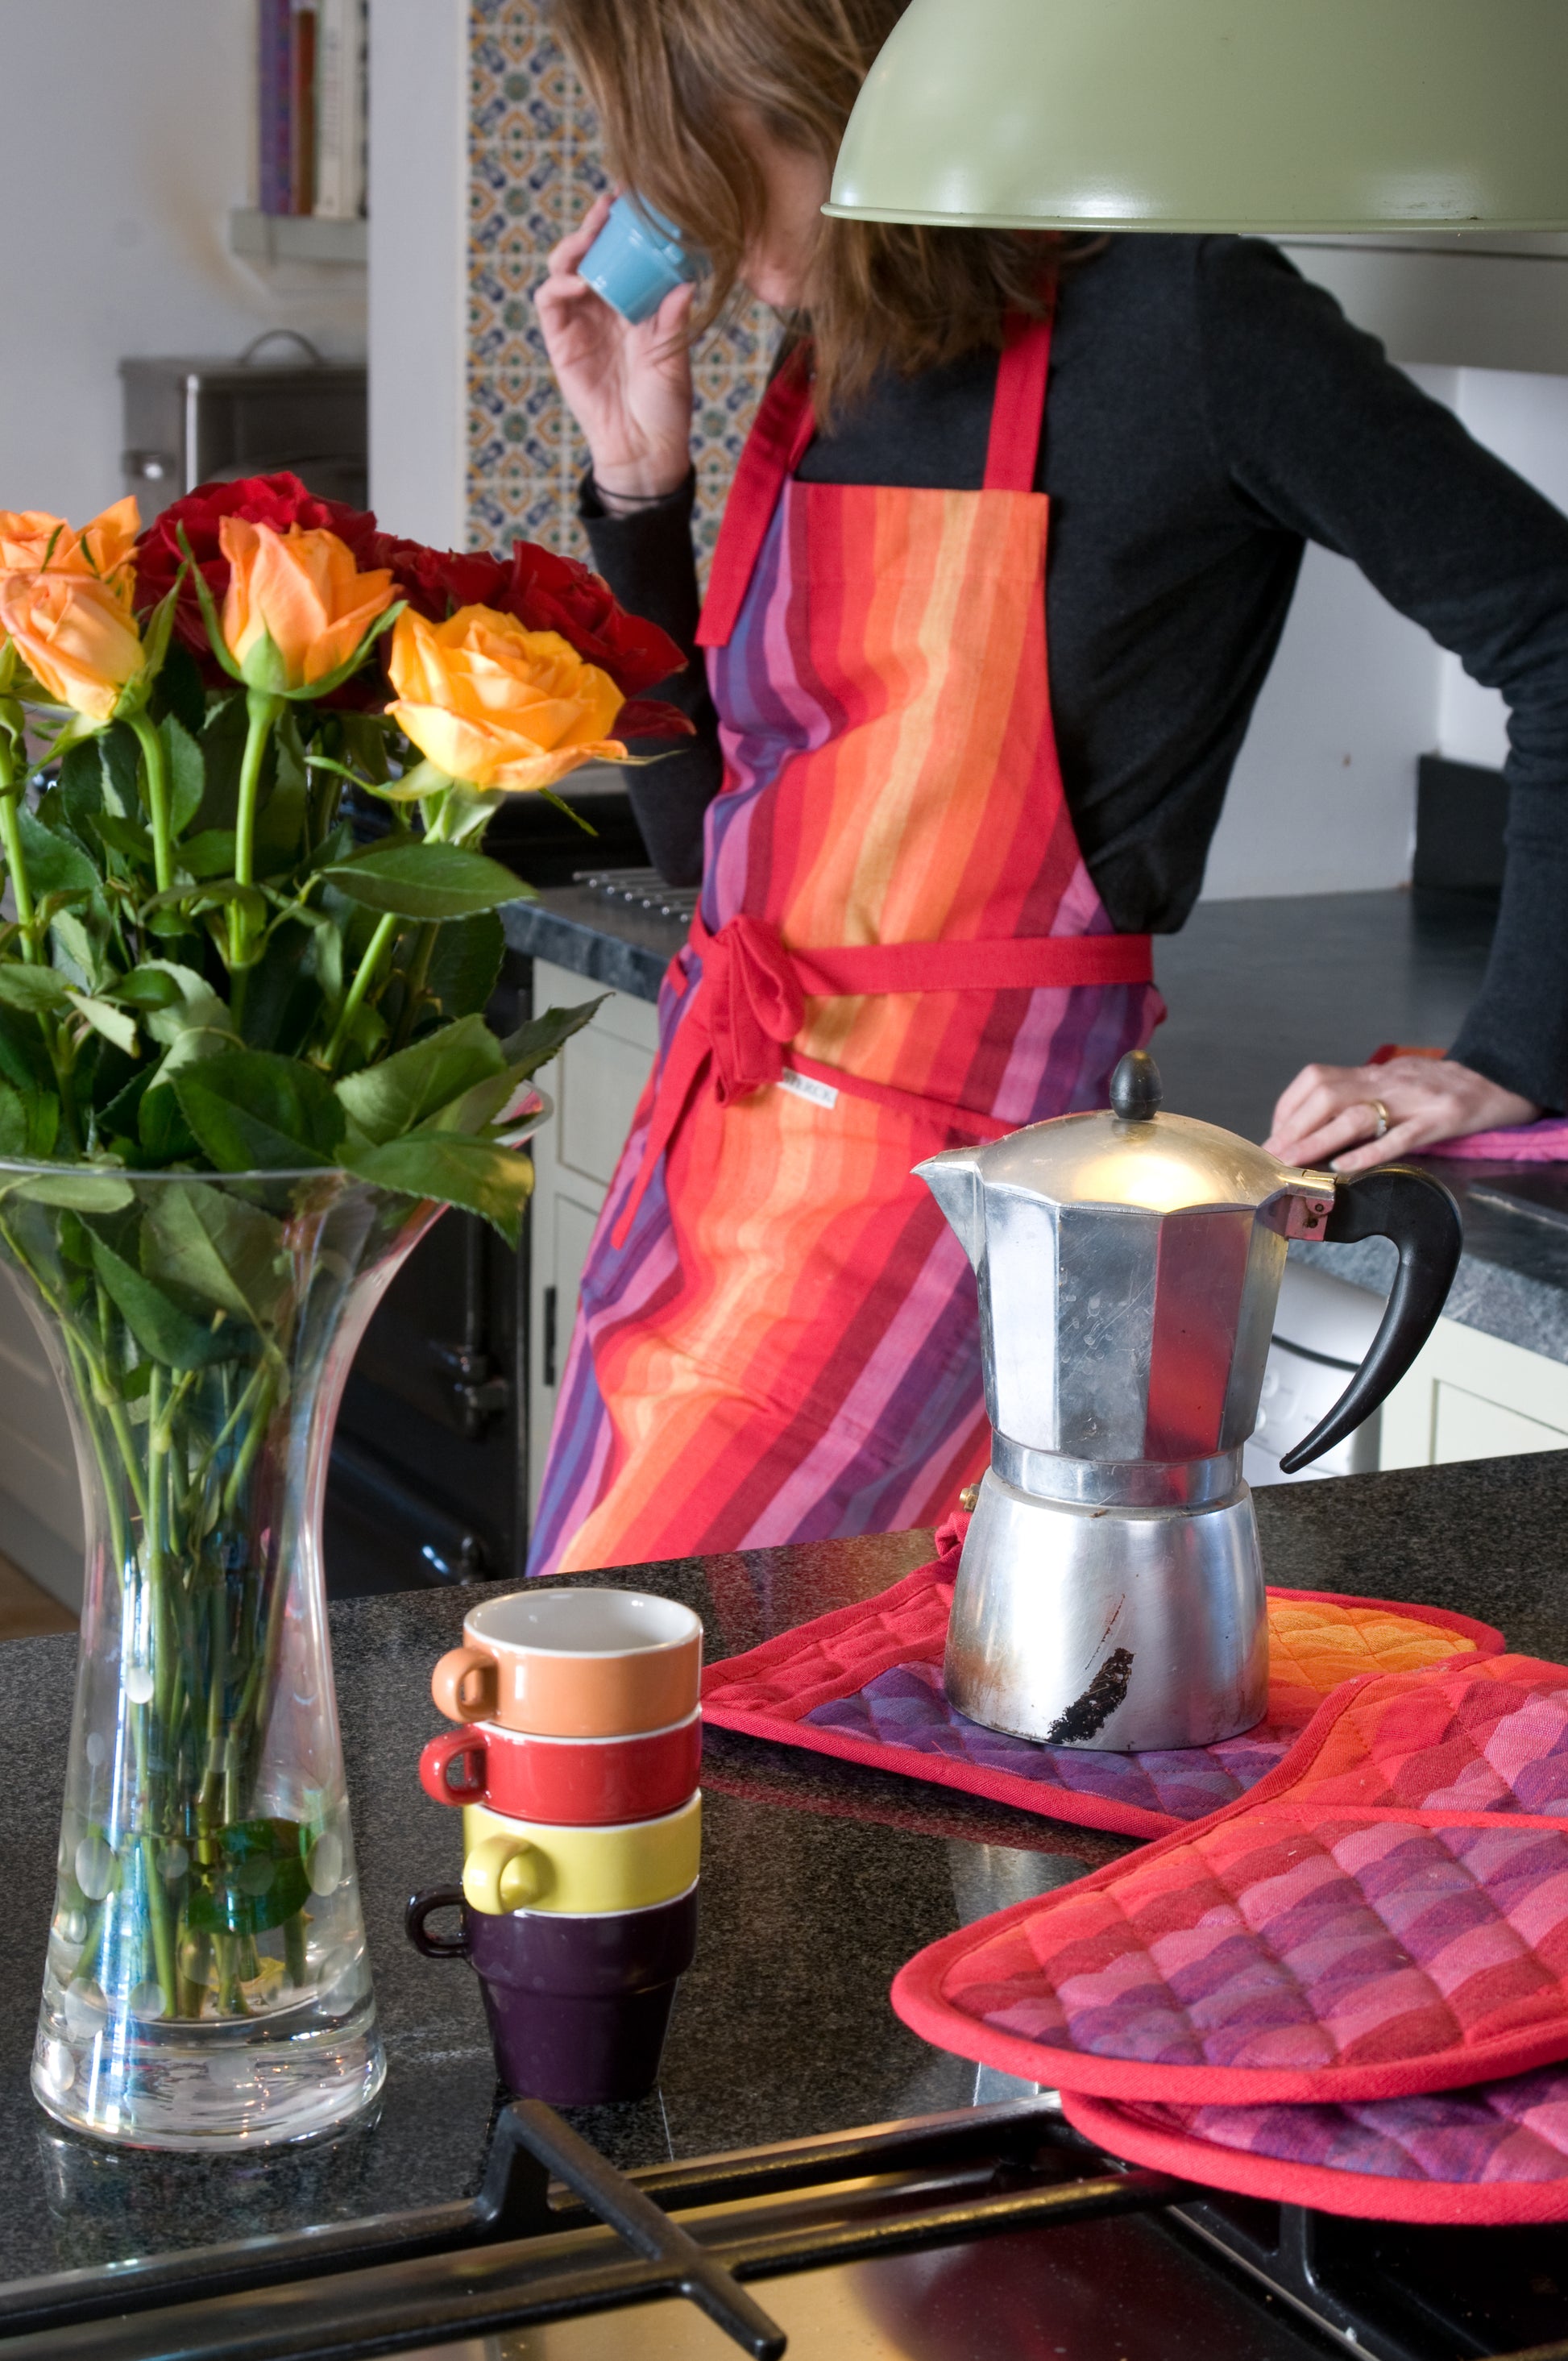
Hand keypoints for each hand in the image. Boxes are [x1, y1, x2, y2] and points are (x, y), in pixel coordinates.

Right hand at [533, 191, 694, 505]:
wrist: (644, 448)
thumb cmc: (665, 406)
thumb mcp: (676, 357)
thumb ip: (674, 320)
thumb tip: (687, 281)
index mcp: (635, 303)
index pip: (625, 255)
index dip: (626, 228)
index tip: (637, 201)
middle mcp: (605, 306)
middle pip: (591, 252)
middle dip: (596, 225)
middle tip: (610, 206)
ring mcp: (580, 322)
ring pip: (565, 268)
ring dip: (574, 247)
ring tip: (590, 237)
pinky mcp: (560, 341)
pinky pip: (550, 301)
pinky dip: (559, 284)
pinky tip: (578, 281)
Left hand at [1264, 1055, 1538, 1172]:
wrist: (1493, 1081)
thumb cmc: (1436, 1088)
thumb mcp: (1391, 1084)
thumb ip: (1356, 1099)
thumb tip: (1310, 1127)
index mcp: (1373, 1074)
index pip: (1316, 1080)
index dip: (1289, 1108)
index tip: (1275, 1135)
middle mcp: (1387, 1082)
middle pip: (1327, 1094)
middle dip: (1294, 1126)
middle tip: (1275, 1154)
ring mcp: (1413, 1101)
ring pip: (1357, 1115)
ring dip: (1318, 1139)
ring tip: (1294, 1161)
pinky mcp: (1439, 1121)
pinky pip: (1400, 1137)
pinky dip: (1368, 1153)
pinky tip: (1344, 1167)